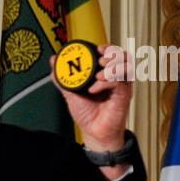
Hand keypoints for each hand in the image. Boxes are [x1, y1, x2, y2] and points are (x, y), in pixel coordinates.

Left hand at [50, 43, 132, 177]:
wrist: (93, 132)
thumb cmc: (87, 113)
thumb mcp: (71, 92)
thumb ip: (63, 77)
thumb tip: (53, 60)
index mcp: (107, 74)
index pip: (114, 54)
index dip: (108, 48)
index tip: (98, 49)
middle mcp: (117, 79)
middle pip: (124, 57)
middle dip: (113, 54)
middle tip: (100, 60)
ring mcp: (122, 87)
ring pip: (127, 67)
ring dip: (112, 67)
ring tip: (98, 75)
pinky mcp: (124, 96)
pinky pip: (119, 83)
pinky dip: (106, 82)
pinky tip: (94, 89)